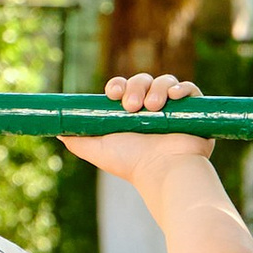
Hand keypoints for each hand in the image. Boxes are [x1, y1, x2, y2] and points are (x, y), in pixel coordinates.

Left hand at [60, 72, 215, 188]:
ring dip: (156, 89)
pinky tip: (174, 97)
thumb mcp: (97, 150)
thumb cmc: (131, 164)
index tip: (112, 94)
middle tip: (132, 107)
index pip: (125, 87)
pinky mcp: (196, 112)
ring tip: (153, 108)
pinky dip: (183, 89)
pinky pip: (191, 90)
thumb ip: (76, 139)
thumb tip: (57, 131)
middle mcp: (154, 109)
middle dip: (136, 87)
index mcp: (133, 114)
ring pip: (165, 81)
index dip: (118, 85)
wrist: (161, 172)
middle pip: (143, 80)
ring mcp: (175, 110)